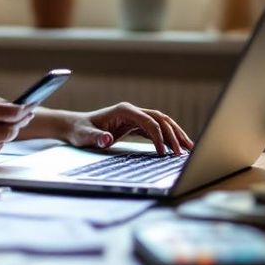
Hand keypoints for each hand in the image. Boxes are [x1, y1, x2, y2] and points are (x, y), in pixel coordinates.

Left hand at [64, 103, 194, 155]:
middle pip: (160, 120)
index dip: (158, 136)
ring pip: (161, 123)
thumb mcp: (84, 136)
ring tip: (189, 149)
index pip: (148, 121)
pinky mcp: (134, 125)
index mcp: (124, 110)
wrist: (75, 127)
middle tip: (183, 153)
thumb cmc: (79, 131)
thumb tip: (107, 140)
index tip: (162, 153)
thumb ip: (96, 138)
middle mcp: (132, 111)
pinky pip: (155, 130)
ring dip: (175, 135)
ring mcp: (134, 117)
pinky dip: (166, 138)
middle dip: (173, 135)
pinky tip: (175, 148)